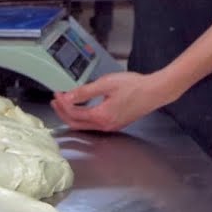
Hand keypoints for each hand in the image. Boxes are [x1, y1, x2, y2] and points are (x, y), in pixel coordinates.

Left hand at [51, 71, 180, 132]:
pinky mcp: (115, 124)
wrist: (156, 91)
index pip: (73, 113)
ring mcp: (110, 127)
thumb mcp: (106, 84)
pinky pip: (93, 125)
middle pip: (75, 123)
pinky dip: (83, 117)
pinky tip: (81, 108)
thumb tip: (68, 97)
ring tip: (64, 104)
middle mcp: (104, 125)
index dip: (62, 104)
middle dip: (62, 112)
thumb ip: (85, 91)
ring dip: (72, 115)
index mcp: (101, 116)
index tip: (57, 94)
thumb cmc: (135, 86)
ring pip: (84, 126)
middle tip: (55, 101)